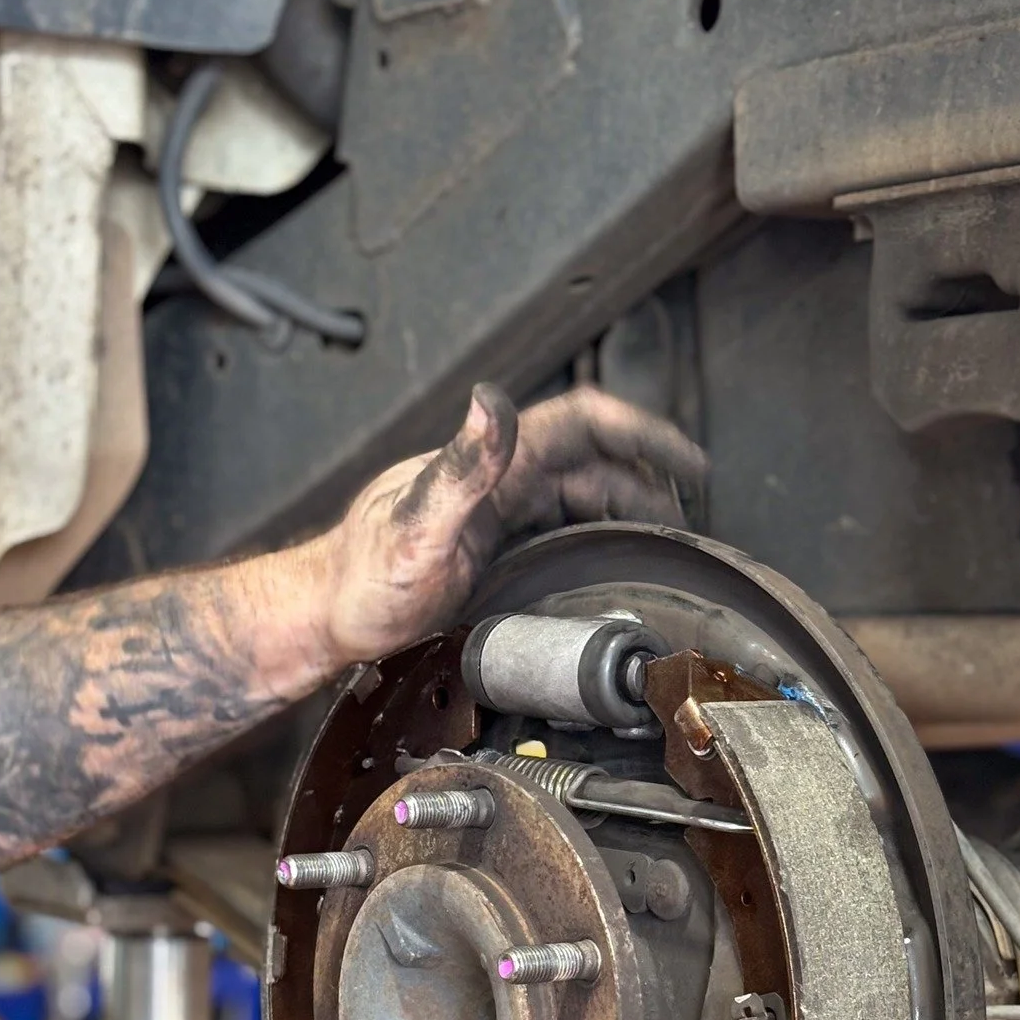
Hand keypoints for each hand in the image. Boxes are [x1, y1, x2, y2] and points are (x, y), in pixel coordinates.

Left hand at [316, 383, 707, 670]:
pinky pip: (563, 531)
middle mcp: (500, 478)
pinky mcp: (496, 547)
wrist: (328, 618)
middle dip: (651, 482)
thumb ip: (461, 466)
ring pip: (584, 498)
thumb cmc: (361, 579)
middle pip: (597, 464)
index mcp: (492, 463)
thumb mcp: (416, 525)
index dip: (644, 434)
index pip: (585, 423)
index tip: (690, 463)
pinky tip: (614, 565)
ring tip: (667, 545)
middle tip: (691, 521)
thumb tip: (495, 401)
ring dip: (630, 514)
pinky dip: (600, 539)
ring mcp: (499, 512)